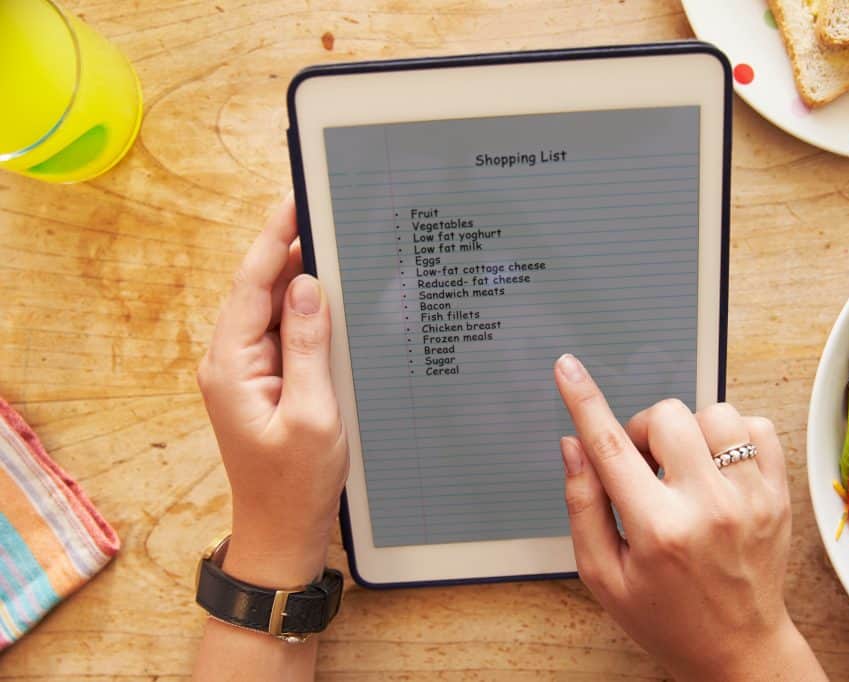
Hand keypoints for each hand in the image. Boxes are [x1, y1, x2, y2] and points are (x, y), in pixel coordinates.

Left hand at [197, 197, 347, 586]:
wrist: (283, 533)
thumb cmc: (296, 484)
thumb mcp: (311, 413)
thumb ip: (307, 346)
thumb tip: (306, 286)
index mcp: (231, 366)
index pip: (250, 285)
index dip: (275, 240)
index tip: (296, 201)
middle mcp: (231, 362)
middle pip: (259, 291)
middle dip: (291, 252)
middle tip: (330, 216)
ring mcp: (247, 373)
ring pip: (272, 311)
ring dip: (301, 283)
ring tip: (339, 249)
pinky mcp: (265, 384)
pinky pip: (284, 336)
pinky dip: (306, 315)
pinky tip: (334, 301)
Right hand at [553, 354, 823, 680]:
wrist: (739, 650)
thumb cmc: (666, 617)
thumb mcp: (604, 575)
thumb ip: (583, 505)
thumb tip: (574, 445)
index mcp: (658, 530)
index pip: (610, 446)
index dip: (584, 400)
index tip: (569, 369)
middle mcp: (708, 507)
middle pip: (666, 416)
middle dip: (643, 430)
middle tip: (643, 466)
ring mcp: (751, 498)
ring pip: (713, 413)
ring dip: (689, 432)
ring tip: (684, 470)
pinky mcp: (778, 494)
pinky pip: (756, 426)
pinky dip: (731, 435)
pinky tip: (717, 467)